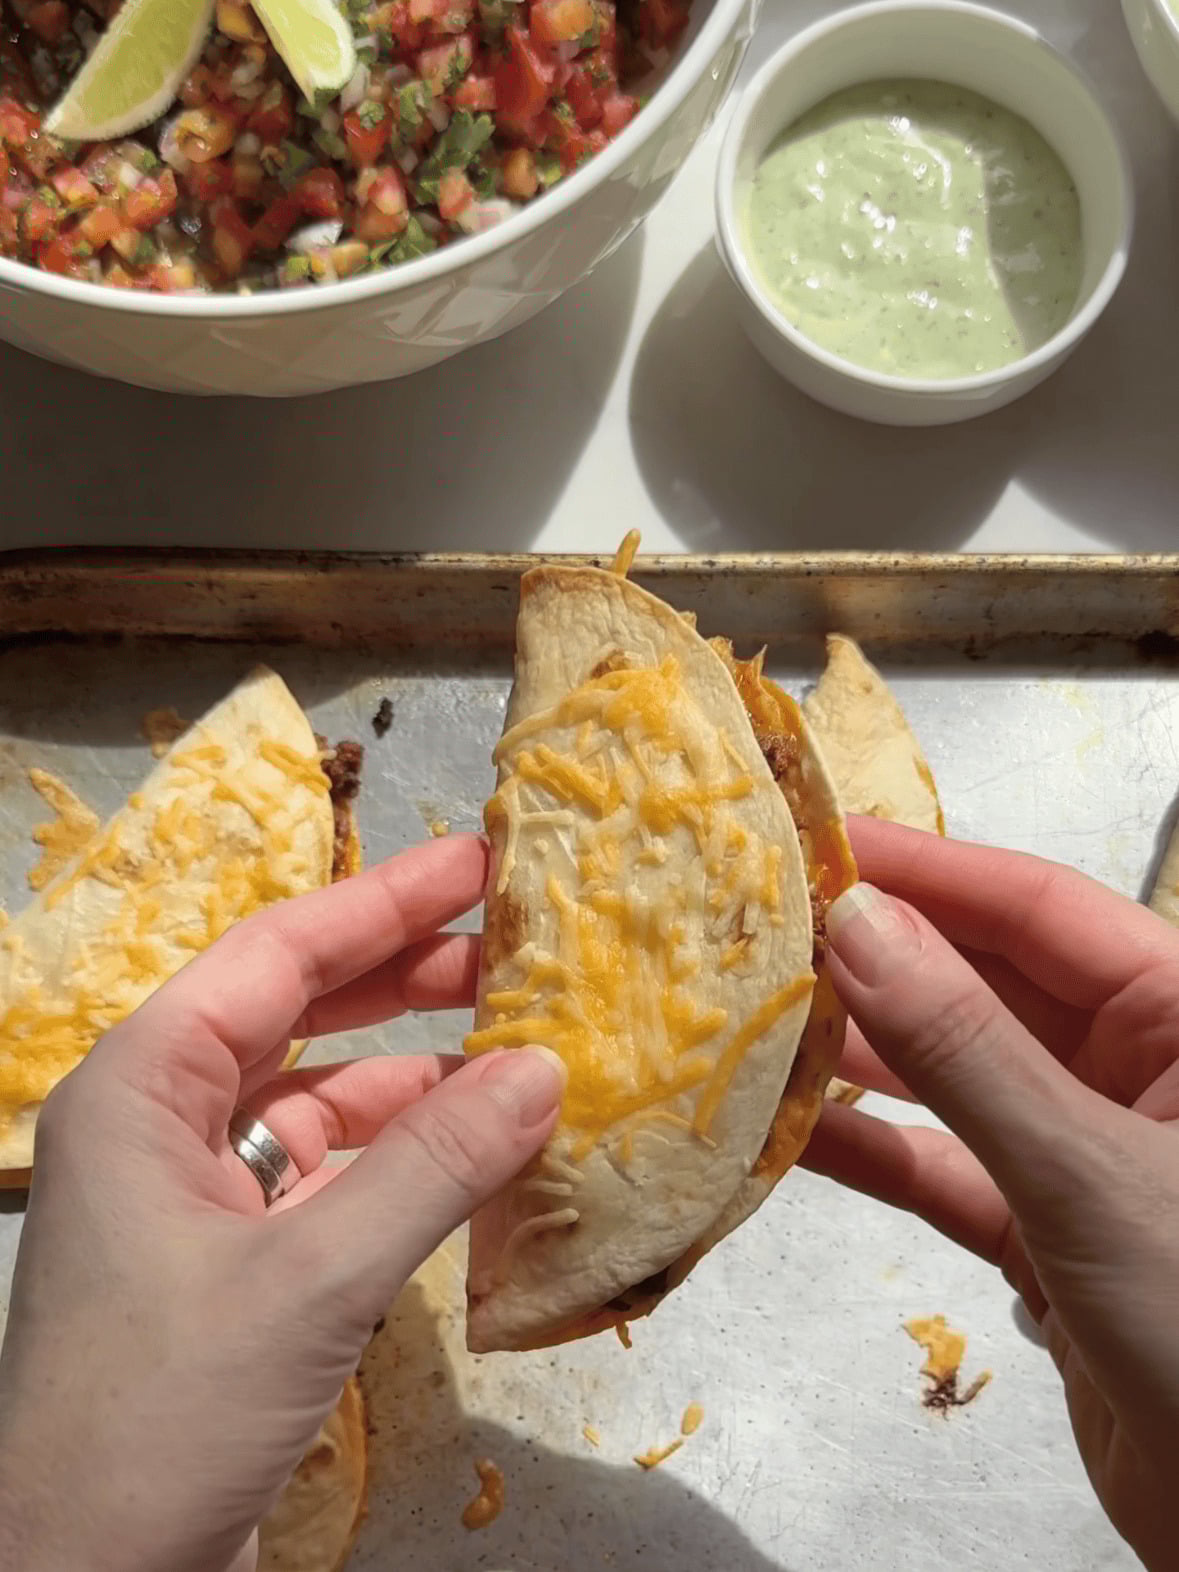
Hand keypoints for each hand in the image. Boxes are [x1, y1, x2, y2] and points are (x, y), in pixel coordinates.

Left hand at [0, 835, 562, 1571]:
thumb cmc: (159, 1416)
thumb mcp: (308, 1279)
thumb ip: (432, 1167)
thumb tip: (548, 1069)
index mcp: (142, 1085)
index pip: (277, 954)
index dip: (384, 900)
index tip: (479, 861)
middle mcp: (164, 1120)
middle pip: (300, 1010)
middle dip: (407, 975)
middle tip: (518, 942)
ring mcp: (200, 1193)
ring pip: (323, 1095)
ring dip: (418, 1073)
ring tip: (523, 1042)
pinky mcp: (237, 1260)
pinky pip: (333, 1174)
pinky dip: (405, 1156)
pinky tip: (481, 1147)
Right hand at [806, 818, 1178, 1571]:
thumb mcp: (1088, 1173)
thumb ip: (966, 1050)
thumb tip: (857, 924)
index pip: (1038, 907)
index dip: (928, 869)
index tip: (819, 844)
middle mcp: (1133, 1067)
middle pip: (985, 979)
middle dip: (876, 956)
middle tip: (759, 927)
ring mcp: (1080, 1150)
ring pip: (952, 1073)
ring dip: (856, 1052)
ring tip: (750, 1017)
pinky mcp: (1041, 1232)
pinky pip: (940, 1165)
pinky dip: (869, 1149)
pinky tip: (784, 1129)